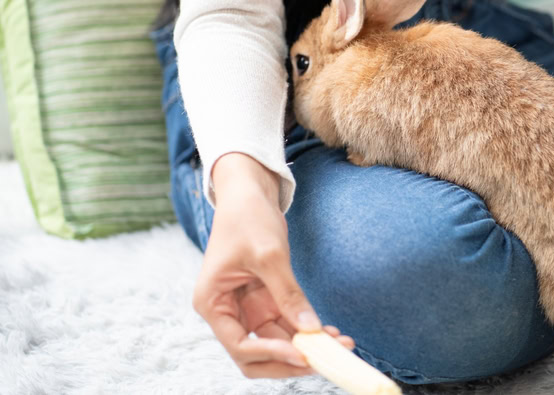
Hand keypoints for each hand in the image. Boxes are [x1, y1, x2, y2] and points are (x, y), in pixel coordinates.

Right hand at [194, 153, 354, 378]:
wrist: (250, 193)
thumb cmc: (248, 217)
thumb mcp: (268, 255)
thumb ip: (288, 294)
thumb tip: (311, 329)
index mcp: (213, 303)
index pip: (240, 346)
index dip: (271, 354)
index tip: (304, 353)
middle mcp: (227, 311)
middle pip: (256, 355)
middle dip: (290, 360)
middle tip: (325, 359)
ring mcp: (247, 308)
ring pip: (276, 342)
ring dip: (305, 347)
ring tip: (340, 344)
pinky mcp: (265, 300)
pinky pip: (287, 325)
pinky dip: (307, 331)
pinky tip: (332, 332)